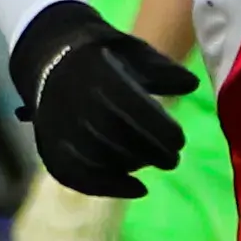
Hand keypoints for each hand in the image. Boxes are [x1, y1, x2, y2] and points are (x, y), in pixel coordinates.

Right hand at [7, 0, 196, 197]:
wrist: (49, 58)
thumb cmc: (102, 56)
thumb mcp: (132, 51)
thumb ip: (161, 69)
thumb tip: (191, 83)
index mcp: (97, 74)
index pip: (131, 108)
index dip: (159, 129)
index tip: (179, 140)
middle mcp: (74, 102)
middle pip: (116, 136)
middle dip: (150, 152)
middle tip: (172, 158)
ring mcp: (58, 128)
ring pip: (97, 157)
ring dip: (132, 166)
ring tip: (152, 161)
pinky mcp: (49, 148)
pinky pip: (75, 175)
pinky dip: (108, 186)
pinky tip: (137, 189)